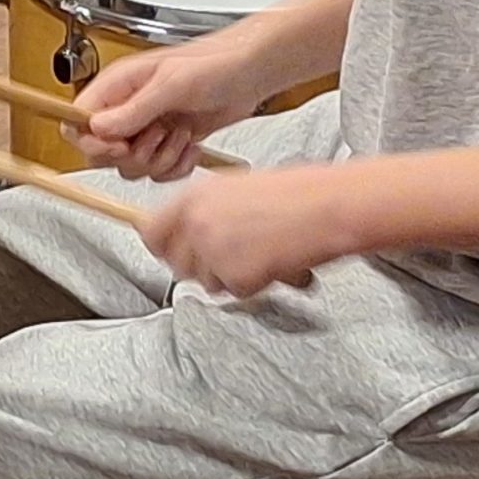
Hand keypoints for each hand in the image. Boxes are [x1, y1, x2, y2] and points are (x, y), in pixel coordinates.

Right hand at [71, 35, 269, 180]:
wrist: (251, 72)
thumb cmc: (215, 62)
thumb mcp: (172, 84)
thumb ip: (134, 109)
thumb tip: (98, 127)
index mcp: (118, 86)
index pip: (78, 121)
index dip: (93, 141)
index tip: (120, 145)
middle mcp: (128, 108)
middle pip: (102, 152)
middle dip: (133, 155)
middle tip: (158, 137)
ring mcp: (147, 127)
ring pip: (131, 167)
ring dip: (159, 160)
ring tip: (180, 135)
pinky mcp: (167, 143)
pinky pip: (158, 172)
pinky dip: (177, 167)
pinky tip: (192, 146)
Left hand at [140, 162, 360, 298]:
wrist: (327, 206)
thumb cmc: (294, 193)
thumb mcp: (237, 187)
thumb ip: (205, 210)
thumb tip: (185, 232)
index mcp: (194, 196)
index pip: (151, 233)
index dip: (163, 247)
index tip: (172, 252)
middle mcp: (196, 223)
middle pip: (176, 264)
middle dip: (200, 266)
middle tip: (230, 257)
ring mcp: (212, 251)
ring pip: (206, 281)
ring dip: (229, 275)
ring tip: (260, 252)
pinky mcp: (234, 276)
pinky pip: (235, 291)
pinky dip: (254, 283)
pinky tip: (273, 261)